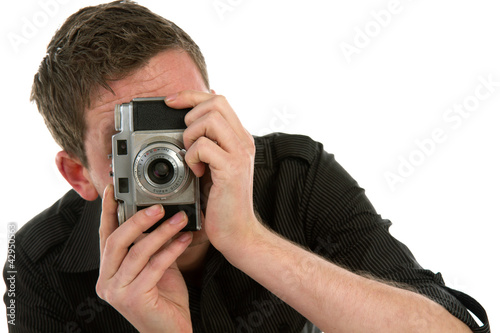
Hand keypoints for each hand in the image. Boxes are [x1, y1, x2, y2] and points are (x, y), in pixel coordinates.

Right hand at [96, 185, 192, 332]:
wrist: (171, 331)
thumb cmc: (163, 298)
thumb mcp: (154, 265)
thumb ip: (150, 245)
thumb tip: (159, 215)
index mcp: (108, 271)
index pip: (105, 235)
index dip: (108, 211)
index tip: (114, 189)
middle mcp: (106, 281)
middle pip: (116, 241)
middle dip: (138, 219)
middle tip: (158, 206)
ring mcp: (117, 292)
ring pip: (137, 252)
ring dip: (161, 232)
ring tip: (179, 218)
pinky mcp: (134, 299)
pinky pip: (154, 266)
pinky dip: (172, 249)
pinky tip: (185, 238)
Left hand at [165, 91, 259, 254]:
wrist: (236, 231)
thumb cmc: (222, 201)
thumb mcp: (214, 165)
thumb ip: (208, 142)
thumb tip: (195, 118)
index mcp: (239, 138)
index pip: (218, 100)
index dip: (191, 96)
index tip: (171, 102)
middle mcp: (243, 142)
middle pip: (216, 103)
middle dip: (191, 115)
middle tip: (186, 139)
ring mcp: (239, 154)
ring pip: (210, 120)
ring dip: (190, 136)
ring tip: (191, 157)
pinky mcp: (232, 168)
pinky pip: (204, 146)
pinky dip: (192, 157)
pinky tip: (196, 172)